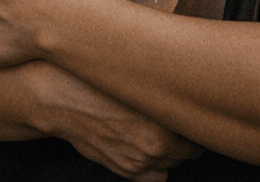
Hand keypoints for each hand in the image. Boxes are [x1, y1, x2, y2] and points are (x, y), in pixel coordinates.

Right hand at [33, 67, 202, 181]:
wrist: (66, 102)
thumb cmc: (100, 86)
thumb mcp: (139, 87)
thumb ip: (162, 102)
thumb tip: (181, 104)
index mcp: (163, 125)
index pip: (194, 136)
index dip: (192, 128)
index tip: (190, 121)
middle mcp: (154, 148)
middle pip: (184, 154)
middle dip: (181, 142)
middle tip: (175, 127)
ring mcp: (138, 162)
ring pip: (168, 166)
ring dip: (168, 156)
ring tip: (161, 140)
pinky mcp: (123, 170)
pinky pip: (152, 178)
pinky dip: (152, 169)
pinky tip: (147, 152)